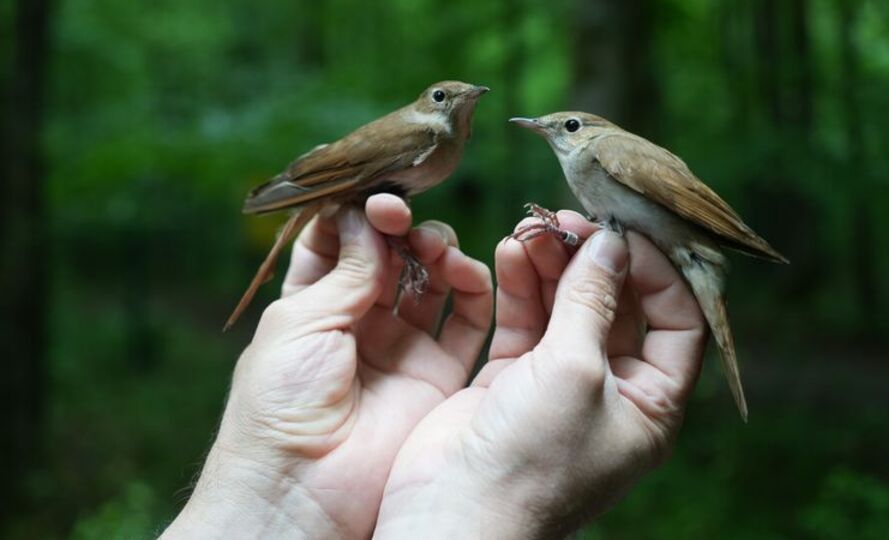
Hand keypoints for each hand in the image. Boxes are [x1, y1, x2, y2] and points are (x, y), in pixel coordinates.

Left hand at [162, 194, 492, 539]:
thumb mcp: (300, 323)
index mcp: (312, 306)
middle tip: (401, 218)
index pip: (342, 243)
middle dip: (401, 230)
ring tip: (433, 249)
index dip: (358, 214)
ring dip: (437, 253)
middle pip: (392, 257)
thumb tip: (371, 220)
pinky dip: (476, 290)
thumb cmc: (279, 406)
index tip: (374, 196)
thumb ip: (347, 272)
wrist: (303, 489)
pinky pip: (468, 323)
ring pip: (432, 282)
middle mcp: (360, 323)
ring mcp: (401, 348)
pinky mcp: (437, 375)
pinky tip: (467, 272)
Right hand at [374, 211, 706, 538]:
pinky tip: (508, 253)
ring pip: (566, 307)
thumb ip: (594, 300)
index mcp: (650, 403)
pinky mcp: (511, 378)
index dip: (659, 272)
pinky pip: (524, 320)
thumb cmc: (533, 460)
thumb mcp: (577, 371)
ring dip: (552, 266)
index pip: (677, 321)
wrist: (454, 513)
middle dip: (594, 260)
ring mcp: (558, 383)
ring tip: (531, 230)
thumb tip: (610, 242)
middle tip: (567, 220)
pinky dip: (519, 286)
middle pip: (616, 306)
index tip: (626, 232)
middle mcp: (609, 391)